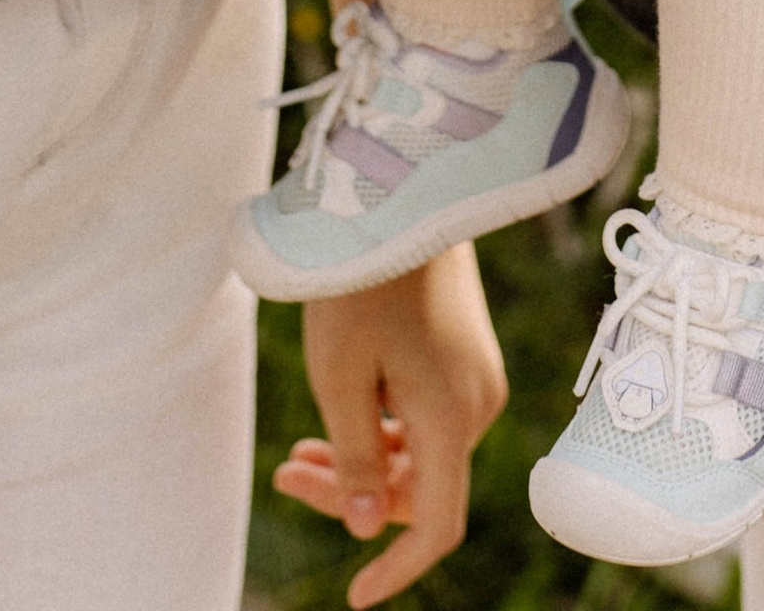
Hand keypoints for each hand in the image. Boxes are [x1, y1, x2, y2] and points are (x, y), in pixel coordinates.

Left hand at [278, 244, 507, 605]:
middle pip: (418, 486)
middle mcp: (478, 405)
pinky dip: (380, 429)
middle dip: (352, 495)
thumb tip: (369, 528)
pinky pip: (425, 418)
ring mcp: (476, 378)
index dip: (397, 570)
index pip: (436, 526)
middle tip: (285, 475)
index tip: (355, 596)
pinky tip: (333, 423)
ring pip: (417, 452)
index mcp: (451, 418)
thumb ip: (357, 460)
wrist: (404, 192)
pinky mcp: (466, 356)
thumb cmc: (362, 281)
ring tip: (294, 454)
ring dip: (360, 461)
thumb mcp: (340, 376)